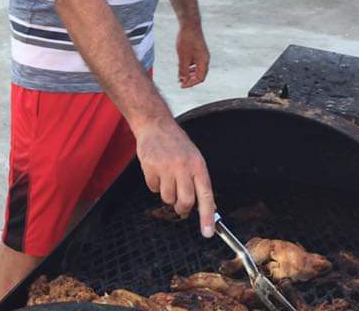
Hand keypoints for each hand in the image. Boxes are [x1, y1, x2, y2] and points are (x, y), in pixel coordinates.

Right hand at [135, 119, 215, 237]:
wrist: (155, 125)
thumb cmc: (176, 143)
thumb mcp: (195, 158)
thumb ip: (199, 181)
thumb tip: (205, 206)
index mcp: (198, 166)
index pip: (206, 196)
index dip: (207, 217)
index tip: (207, 233)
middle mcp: (183, 167)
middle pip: (185, 201)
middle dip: (181, 208)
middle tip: (180, 206)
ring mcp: (166, 167)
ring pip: (167, 198)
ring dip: (167, 194)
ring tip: (167, 179)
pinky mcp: (150, 167)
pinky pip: (153, 189)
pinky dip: (154, 184)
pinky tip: (156, 172)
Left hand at [176, 24, 208, 87]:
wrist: (189, 25)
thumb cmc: (187, 40)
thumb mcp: (183, 57)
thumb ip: (183, 69)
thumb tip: (182, 80)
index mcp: (203, 61)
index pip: (200, 78)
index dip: (191, 83)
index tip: (181, 85)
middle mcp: (205, 59)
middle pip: (200, 74)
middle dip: (190, 80)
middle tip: (180, 83)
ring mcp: (203, 54)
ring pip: (197, 69)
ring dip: (189, 74)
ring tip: (180, 76)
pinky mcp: (199, 50)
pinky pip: (196, 63)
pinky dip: (189, 67)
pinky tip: (182, 66)